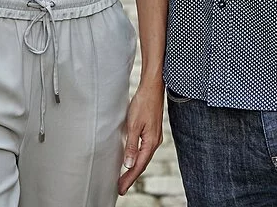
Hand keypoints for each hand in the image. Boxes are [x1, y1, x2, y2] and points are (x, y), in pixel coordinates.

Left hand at [118, 78, 163, 194]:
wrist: (152, 88)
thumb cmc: (143, 103)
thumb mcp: (133, 125)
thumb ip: (131, 146)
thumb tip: (129, 164)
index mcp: (151, 142)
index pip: (139, 166)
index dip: (129, 178)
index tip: (121, 189)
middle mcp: (155, 142)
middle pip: (142, 164)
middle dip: (131, 177)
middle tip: (121, 188)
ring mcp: (154, 137)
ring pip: (144, 157)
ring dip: (134, 168)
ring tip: (125, 178)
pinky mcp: (152, 132)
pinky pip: (144, 150)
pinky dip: (138, 158)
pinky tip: (132, 160)